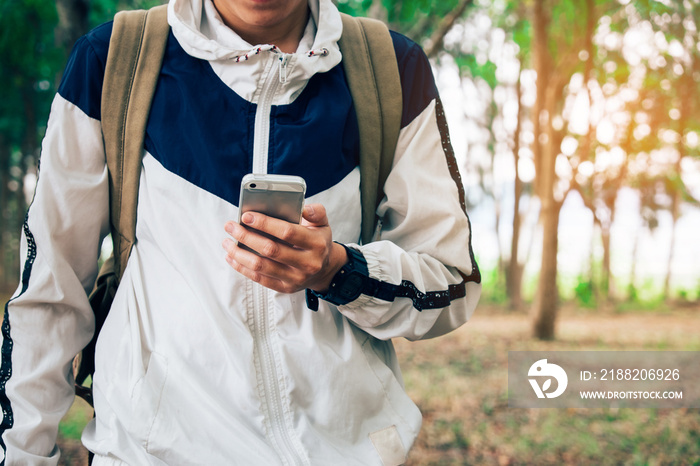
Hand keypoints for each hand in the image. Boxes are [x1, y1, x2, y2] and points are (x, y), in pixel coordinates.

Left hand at [222, 203, 347, 293]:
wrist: (326, 269)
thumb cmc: (318, 241)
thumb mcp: (323, 224)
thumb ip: (316, 212)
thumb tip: (303, 208)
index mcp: (316, 244)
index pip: (287, 232)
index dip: (265, 223)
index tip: (246, 216)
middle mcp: (307, 263)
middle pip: (270, 250)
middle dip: (246, 237)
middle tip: (231, 226)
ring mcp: (296, 278)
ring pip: (261, 266)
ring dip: (239, 254)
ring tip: (227, 242)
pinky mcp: (286, 288)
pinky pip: (259, 278)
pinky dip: (242, 268)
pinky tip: (232, 257)